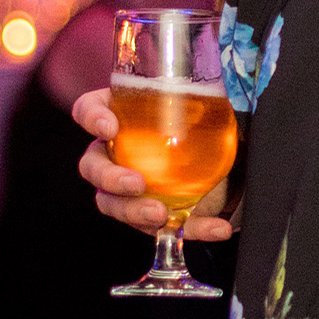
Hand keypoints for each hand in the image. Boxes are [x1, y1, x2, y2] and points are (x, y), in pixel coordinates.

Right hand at [72, 87, 233, 240]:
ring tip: (162, 214)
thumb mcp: (204, 106)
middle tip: (136, 183)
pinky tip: (217, 228)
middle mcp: (113, 152)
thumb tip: (230, 89)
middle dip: (110, 177)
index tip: (110, 128)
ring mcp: (125, 187)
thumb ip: (207, 99)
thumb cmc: (203, 122)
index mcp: (118, 115)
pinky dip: (194, 229)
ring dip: (134, 212)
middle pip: (92, 166)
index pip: (88, 110)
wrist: (227, 158)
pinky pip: (163, 227)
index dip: (92, 118)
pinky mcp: (151, 214)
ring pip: (112, 203)